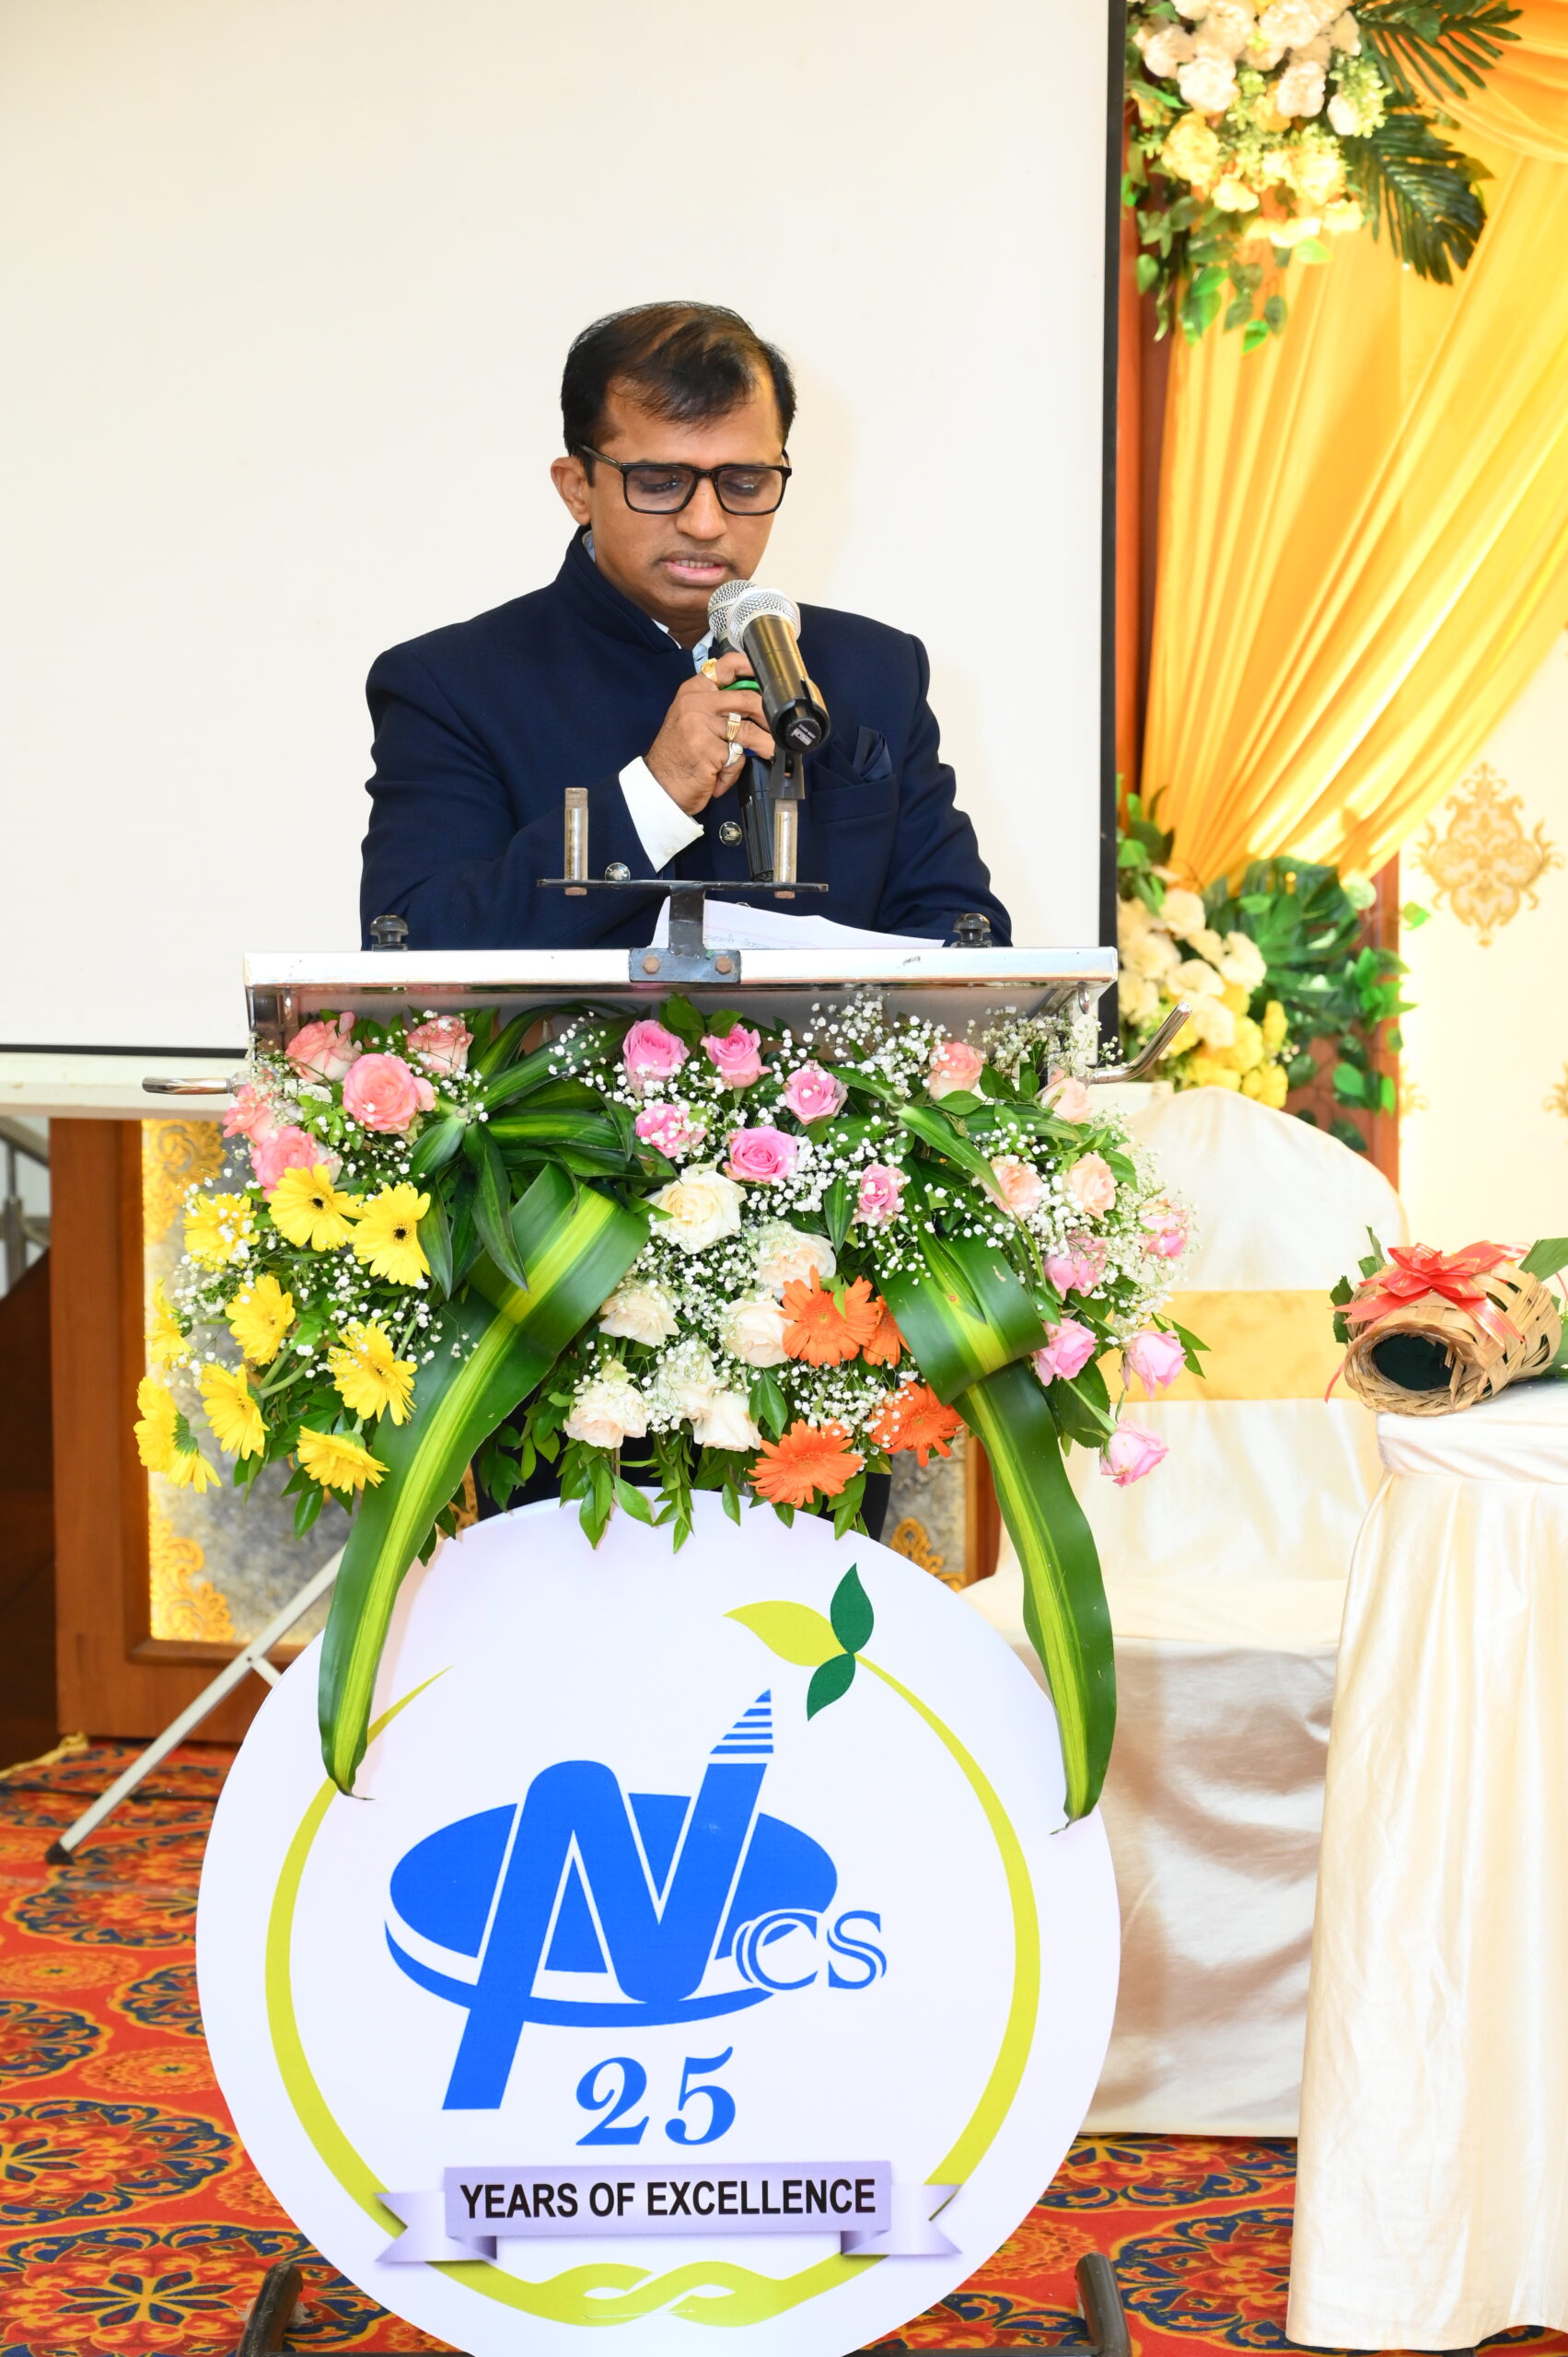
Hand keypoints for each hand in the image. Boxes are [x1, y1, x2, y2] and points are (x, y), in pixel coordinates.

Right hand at [644, 651, 774, 816]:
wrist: (660, 786)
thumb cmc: (679, 755)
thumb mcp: (693, 720)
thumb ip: (718, 706)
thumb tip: (757, 702)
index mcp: (693, 691)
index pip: (726, 666)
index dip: (751, 669)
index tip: (769, 679)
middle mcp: (696, 703)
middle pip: (747, 699)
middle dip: (769, 717)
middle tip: (778, 729)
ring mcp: (701, 725)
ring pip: (748, 731)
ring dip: (764, 746)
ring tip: (767, 753)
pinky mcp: (709, 749)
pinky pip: (737, 757)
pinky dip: (733, 771)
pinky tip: (719, 776)